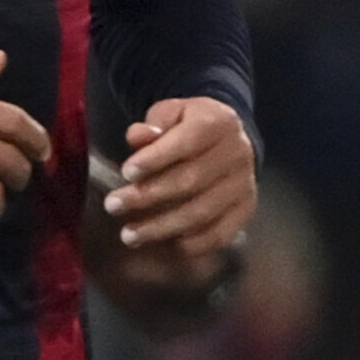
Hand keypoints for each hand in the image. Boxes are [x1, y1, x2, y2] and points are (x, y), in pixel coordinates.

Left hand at [93, 93, 256, 288]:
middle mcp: (238, 153)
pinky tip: (166, 245)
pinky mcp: (246, 209)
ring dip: (162, 227)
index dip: (156, 159)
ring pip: (202, 212)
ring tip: (129, 235)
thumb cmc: (189, 127)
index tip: (126, 173)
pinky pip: (220, 234)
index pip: (187, 142)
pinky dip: (192, 244)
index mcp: (219, 122)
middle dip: (148, 196)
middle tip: (113, 206)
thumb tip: (138, 137)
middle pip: (192, 180)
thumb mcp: (170, 114)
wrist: (227, 140)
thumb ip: (153, 125)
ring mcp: (245, 184)